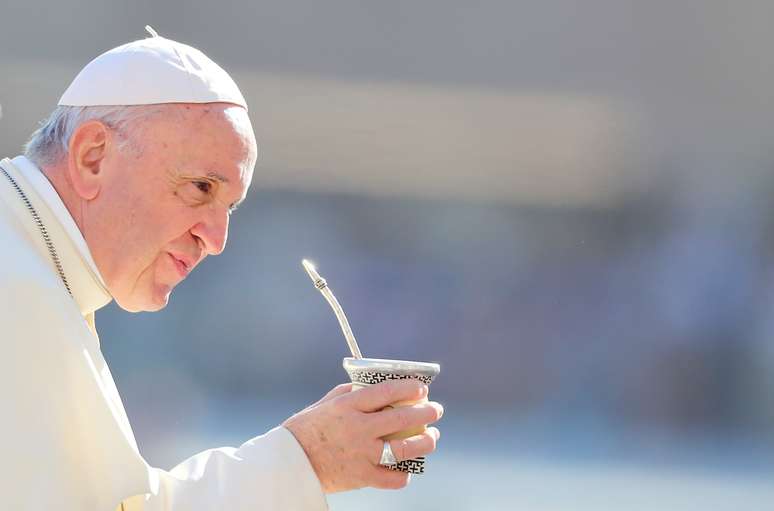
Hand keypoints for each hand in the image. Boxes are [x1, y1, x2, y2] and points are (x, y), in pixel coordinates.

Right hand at [282, 380, 442, 492]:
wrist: (289, 463)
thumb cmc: (306, 428)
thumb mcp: (326, 403)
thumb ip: (350, 393)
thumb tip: (375, 385)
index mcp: (348, 406)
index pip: (387, 392)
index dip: (409, 388)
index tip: (422, 388)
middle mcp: (358, 429)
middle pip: (402, 419)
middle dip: (426, 412)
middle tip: (436, 410)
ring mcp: (361, 454)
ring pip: (404, 450)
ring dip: (425, 442)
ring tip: (433, 437)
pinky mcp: (361, 477)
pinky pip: (392, 478)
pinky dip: (404, 474)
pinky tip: (409, 467)